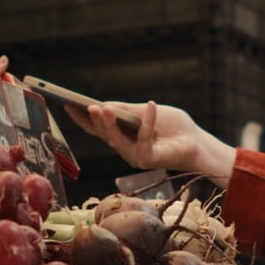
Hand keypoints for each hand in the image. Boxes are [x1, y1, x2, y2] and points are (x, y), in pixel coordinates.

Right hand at [73, 100, 234, 185]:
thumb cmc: (173, 127)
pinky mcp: (149, 160)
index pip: (97, 128)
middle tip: (88, 107)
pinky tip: (150, 105)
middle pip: (104, 134)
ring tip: (105, 108)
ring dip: (111, 124)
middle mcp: (124, 148)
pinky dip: (147, 122)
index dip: (82, 118)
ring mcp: (135, 156)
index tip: (66, 104)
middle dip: (95, 121)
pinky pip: (144, 140)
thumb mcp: (147, 111)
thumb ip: (126, 110)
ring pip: (117, 140)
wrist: (197, 143)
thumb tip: (102, 106)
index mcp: (121, 135)